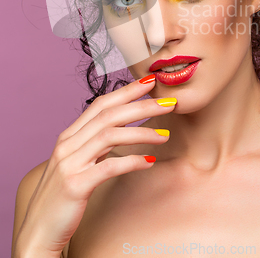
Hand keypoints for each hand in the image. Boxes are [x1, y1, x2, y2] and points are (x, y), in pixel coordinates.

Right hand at [15, 75, 174, 255]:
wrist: (38, 232)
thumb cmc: (62, 197)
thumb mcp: (77, 163)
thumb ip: (94, 144)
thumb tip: (121, 129)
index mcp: (69, 136)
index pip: (100, 104)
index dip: (126, 91)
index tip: (149, 82)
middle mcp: (68, 144)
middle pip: (108, 115)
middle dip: (140, 105)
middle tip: (168, 102)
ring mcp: (69, 163)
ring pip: (110, 135)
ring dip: (141, 132)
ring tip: (164, 135)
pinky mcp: (75, 185)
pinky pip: (108, 167)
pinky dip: (132, 161)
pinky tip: (149, 161)